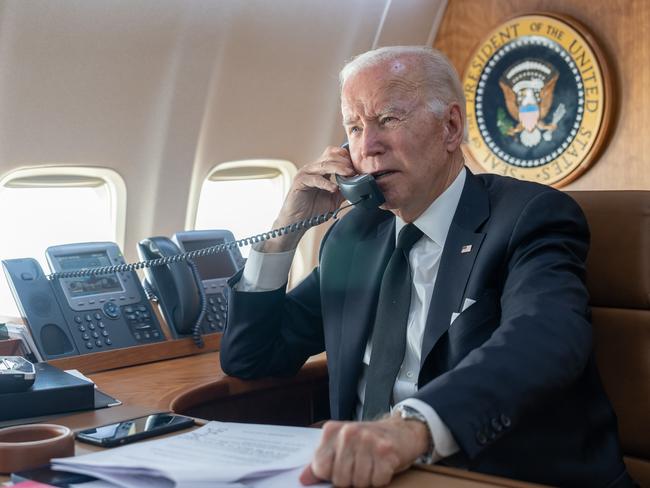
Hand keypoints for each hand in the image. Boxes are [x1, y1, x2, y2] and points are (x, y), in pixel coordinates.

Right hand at [257, 146, 354, 252]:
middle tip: (354, 170)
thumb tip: (359, 186)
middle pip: (330, 155)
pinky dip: (326, 183)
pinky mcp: (300, 182)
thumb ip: (345, 190)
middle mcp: (312, 168)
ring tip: (349, 174)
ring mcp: (305, 173)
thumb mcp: (334, 199)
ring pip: (324, 165)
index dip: (346, 157)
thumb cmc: (313, 210)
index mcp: (321, 169)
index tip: (357, 167)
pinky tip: (334, 188)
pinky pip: (315, 179)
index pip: (334, 154)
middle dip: (344, 162)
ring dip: (338, 168)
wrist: (297, 222)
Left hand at [299, 416, 429, 486]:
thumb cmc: (367, 441)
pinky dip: (381, 479)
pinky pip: (378, 481)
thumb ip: (321, 462)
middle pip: (340, 479)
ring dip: (367, 479)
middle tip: (360, 464)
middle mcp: (349, 432)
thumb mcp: (341, 446)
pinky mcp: (387, 451)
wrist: (401, 430)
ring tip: (372, 463)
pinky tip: (383, 464)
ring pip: (359, 483)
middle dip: (351, 479)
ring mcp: (368, 440)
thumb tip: (303, 479)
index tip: (341, 465)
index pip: (320, 468)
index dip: (331, 474)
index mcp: (332, 430)